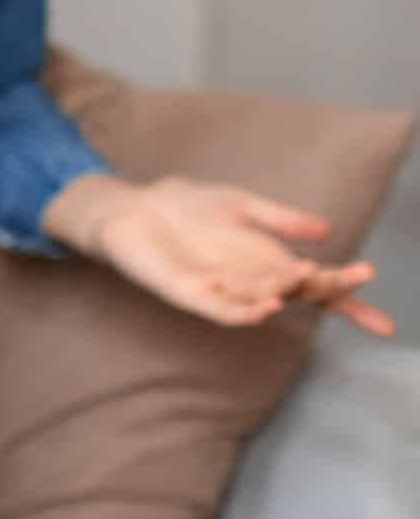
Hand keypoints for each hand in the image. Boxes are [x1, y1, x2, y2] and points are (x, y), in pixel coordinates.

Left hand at [55, 174, 395, 336]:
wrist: (136, 207)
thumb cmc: (187, 208)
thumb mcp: (242, 206)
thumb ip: (280, 219)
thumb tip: (325, 230)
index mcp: (268, 263)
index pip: (315, 285)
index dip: (347, 293)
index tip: (382, 311)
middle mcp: (249, 283)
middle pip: (297, 293)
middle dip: (327, 287)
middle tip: (352, 274)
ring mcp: (220, 290)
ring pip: (262, 302)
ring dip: (286, 295)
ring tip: (307, 278)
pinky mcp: (188, 292)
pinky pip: (219, 309)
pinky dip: (241, 310)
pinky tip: (262, 305)